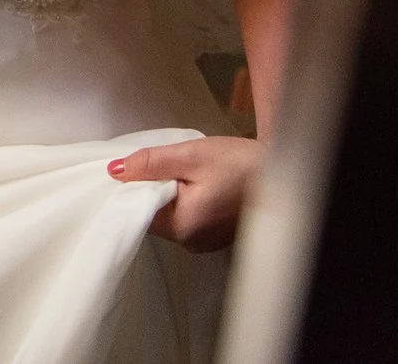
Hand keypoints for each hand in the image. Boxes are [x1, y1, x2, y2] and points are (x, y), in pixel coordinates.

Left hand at [110, 135, 260, 251]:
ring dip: (168, 195)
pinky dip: (184, 201)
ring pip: (170, 216)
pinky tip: (195, 184)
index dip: (132, 188)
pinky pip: (187, 219)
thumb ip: (150, 163)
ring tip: (183, 172)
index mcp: (184, 228)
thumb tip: (115, 171)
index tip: (134, 168)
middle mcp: (193, 243)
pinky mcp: (216, 236)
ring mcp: (206, 243)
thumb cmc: (239, 164)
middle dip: (151, 190)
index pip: (138, 212)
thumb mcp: (190, 155)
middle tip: (163, 164)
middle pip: (154, 215)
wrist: (282, 170)